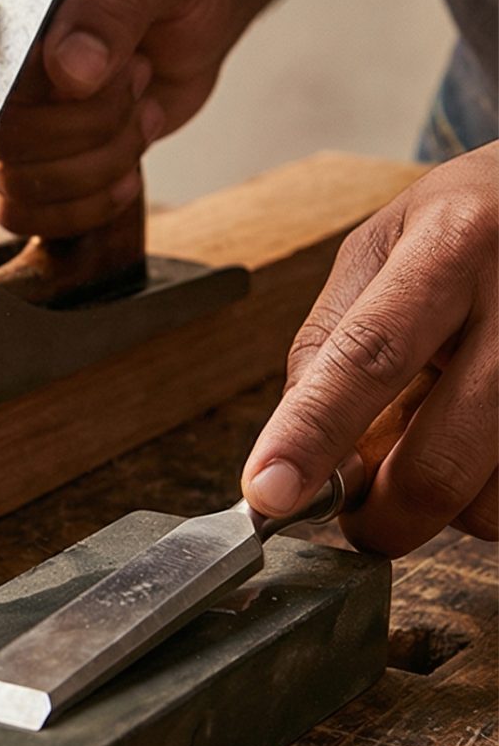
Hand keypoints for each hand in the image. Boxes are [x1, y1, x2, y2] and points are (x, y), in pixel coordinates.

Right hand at [0, 0, 243, 237]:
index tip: (106, 71)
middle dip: (92, 127)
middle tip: (135, 78)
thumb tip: (70, 71)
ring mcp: (0, 121)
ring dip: (100, 163)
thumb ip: (111, 7)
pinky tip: (127, 165)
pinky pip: (28, 215)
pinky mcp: (28, 159)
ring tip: (138, 109)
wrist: (196, 2)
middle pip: (3, 144)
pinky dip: (87, 203)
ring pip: (21, 187)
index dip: (51, 93)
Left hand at [243, 145, 498, 554]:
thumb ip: (332, 342)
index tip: (269, 494)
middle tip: (360, 516)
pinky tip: (487, 440)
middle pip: (440, 458)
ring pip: (493, 501)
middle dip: (382, 516)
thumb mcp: (386, 248)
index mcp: (453, 245)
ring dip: (449, 505)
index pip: (369, 355)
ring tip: (444, 440)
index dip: (312, 432)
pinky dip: (491, 494)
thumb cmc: (471, 229)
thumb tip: (294, 453)